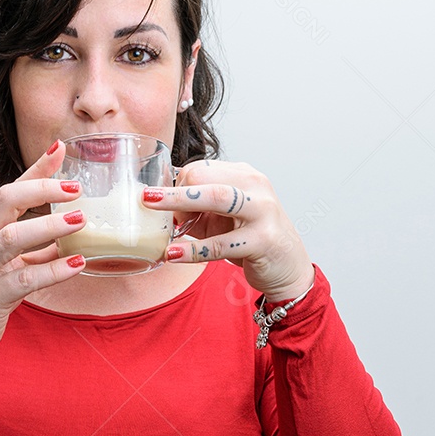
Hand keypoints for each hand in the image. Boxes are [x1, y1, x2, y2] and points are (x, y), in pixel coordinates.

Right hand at [0, 142, 85, 348]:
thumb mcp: (6, 261)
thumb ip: (34, 245)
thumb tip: (68, 228)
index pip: (11, 190)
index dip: (35, 170)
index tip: (60, 150)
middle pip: (5, 201)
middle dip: (41, 189)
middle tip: (76, 189)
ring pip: (12, 237)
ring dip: (49, 226)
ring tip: (80, 220)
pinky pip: (24, 279)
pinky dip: (53, 271)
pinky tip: (76, 265)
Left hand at [143, 159, 314, 300]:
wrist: (289, 267)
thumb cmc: (252, 239)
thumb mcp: (224, 219)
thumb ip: (196, 209)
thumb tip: (158, 202)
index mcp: (245, 176)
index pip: (203, 169)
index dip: (179, 185)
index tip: (165, 206)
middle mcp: (256, 187)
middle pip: (207, 178)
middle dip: (173, 187)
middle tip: (145, 198)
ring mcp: (262, 212)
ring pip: (217, 199)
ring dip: (180, 203)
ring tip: (153, 210)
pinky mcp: (262, 241)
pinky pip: (220, 244)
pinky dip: (192, 250)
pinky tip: (173, 254)